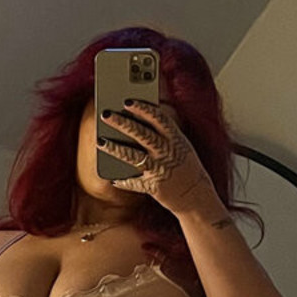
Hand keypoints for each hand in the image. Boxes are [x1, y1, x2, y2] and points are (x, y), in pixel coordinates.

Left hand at [97, 100, 217, 213]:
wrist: (197, 195)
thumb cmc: (183, 165)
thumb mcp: (179, 144)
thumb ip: (161, 133)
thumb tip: (134, 121)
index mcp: (176, 138)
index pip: (158, 118)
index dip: (143, 108)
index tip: (127, 100)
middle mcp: (167, 151)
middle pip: (142, 134)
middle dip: (122, 123)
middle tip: (105, 114)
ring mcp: (160, 169)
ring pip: (133, 156)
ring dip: (115, 148)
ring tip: (100, 141)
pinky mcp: (154, 186)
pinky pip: (134, 183)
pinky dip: (123, 182)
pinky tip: (113, 179)